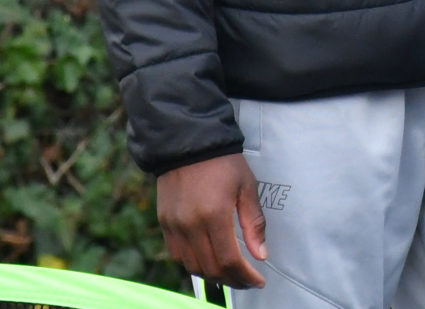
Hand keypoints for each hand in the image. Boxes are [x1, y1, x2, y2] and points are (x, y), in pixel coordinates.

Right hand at [157, 153, 266, 288]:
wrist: (188, 142)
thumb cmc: (223, 162)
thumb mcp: (247, 187)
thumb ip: (254, 223)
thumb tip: (260, 254)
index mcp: (214, 215)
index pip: (229, 260)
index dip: (245, 276)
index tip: (258, 281)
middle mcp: (190, 225)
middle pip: (210, 269)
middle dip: (232, 280)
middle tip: (247, 281)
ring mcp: (174, 226)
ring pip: (192, 266)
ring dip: (213, 275)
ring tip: (231, 273)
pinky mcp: (164, 223)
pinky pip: (178, 255)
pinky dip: (194, 263)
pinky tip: (209, 260)